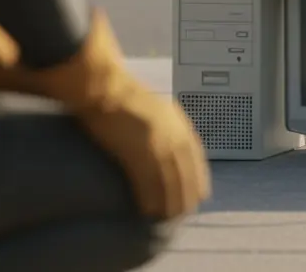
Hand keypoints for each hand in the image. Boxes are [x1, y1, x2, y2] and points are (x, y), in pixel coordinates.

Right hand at [72, 73, 213, 218]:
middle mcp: (173, 134)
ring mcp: (156, 143)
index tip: (201, 193)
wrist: (104, 88)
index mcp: (178, 123)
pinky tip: (148, 210)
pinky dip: (150, 198)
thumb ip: (167, 126)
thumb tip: (169, 145)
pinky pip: (148, 182)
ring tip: (167, 217)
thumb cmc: (123, 96)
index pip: (196, 156)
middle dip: (186, 194)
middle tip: (185, 212)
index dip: (199, 176)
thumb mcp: (157, 108)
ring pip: (169, 180)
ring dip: (169, 201)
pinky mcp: (137, 151)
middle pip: (185, 171)